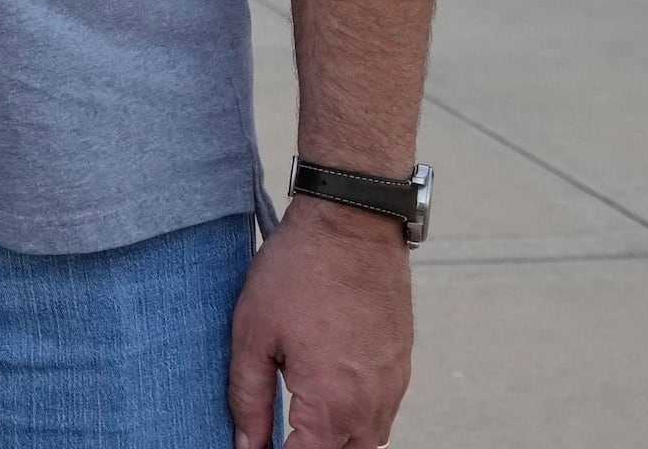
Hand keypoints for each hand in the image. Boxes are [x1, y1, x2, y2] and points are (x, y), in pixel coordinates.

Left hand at [229, 196, 412, 448]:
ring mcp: (393, 386)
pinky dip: (357, 420)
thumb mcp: (253, 334)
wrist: (353, 221)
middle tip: (275, 435)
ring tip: (300, 423)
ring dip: (335, 441)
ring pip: (368, 442)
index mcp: (331, 403)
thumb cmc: (299, 269)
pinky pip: (383, 414)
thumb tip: (246, 445)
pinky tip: (329, 400)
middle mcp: (371, 404)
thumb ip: (249, 399)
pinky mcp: (401, 366)